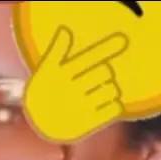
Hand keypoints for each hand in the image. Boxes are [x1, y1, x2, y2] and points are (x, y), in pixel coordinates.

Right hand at [24, 25, 129, 141]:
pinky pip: (113, 109)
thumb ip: (56, 52)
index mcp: (60, 77)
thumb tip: (64, 31)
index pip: (89, 58)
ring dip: (109, 90)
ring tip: (100, 93)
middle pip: (104, 72)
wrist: (39, 127)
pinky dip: (113, 106)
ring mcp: (78, 109)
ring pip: (111, 90)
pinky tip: (105, 106)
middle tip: (96, 79)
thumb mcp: (45, 72)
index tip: (122, 41)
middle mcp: (69, 92)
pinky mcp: (86, 125)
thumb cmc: (44, 94)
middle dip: (103, 74)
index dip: (106, 49)